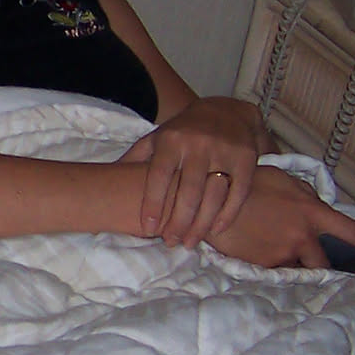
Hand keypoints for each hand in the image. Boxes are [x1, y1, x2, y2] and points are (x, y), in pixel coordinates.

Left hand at [122, 97, 269, 247]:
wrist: (227, 111)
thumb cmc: (184, 132)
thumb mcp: (157, 137)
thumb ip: (136, 157)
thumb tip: (107, 176)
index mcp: (171, 140)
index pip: (159, 176)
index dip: (153, 203)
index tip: (148, 228)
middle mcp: (198, 145)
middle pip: (188, 191)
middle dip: (178, 222)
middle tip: (171, 242)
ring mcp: (224, 152)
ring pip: (213, 196)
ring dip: (201, 224)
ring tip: (190, 242)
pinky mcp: (247, 159)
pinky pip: (239, 193)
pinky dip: (228, 214)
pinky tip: (216, 230)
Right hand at [205, 166, 354, 270]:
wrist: (207, 202)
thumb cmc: (243, 184)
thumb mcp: (280, 180)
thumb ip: (305, 194)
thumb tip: (318, 206)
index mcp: (311, 211)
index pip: (354, 232)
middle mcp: (303, 236)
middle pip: (322, 262)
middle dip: (313, 261)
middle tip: (294, 252)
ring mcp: (284, 254)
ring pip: (295, 266)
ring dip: (286, 260)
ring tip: (262, 243)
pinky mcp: (264, 267)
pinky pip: (272, 270)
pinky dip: (265, 261)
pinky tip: (249, 246)